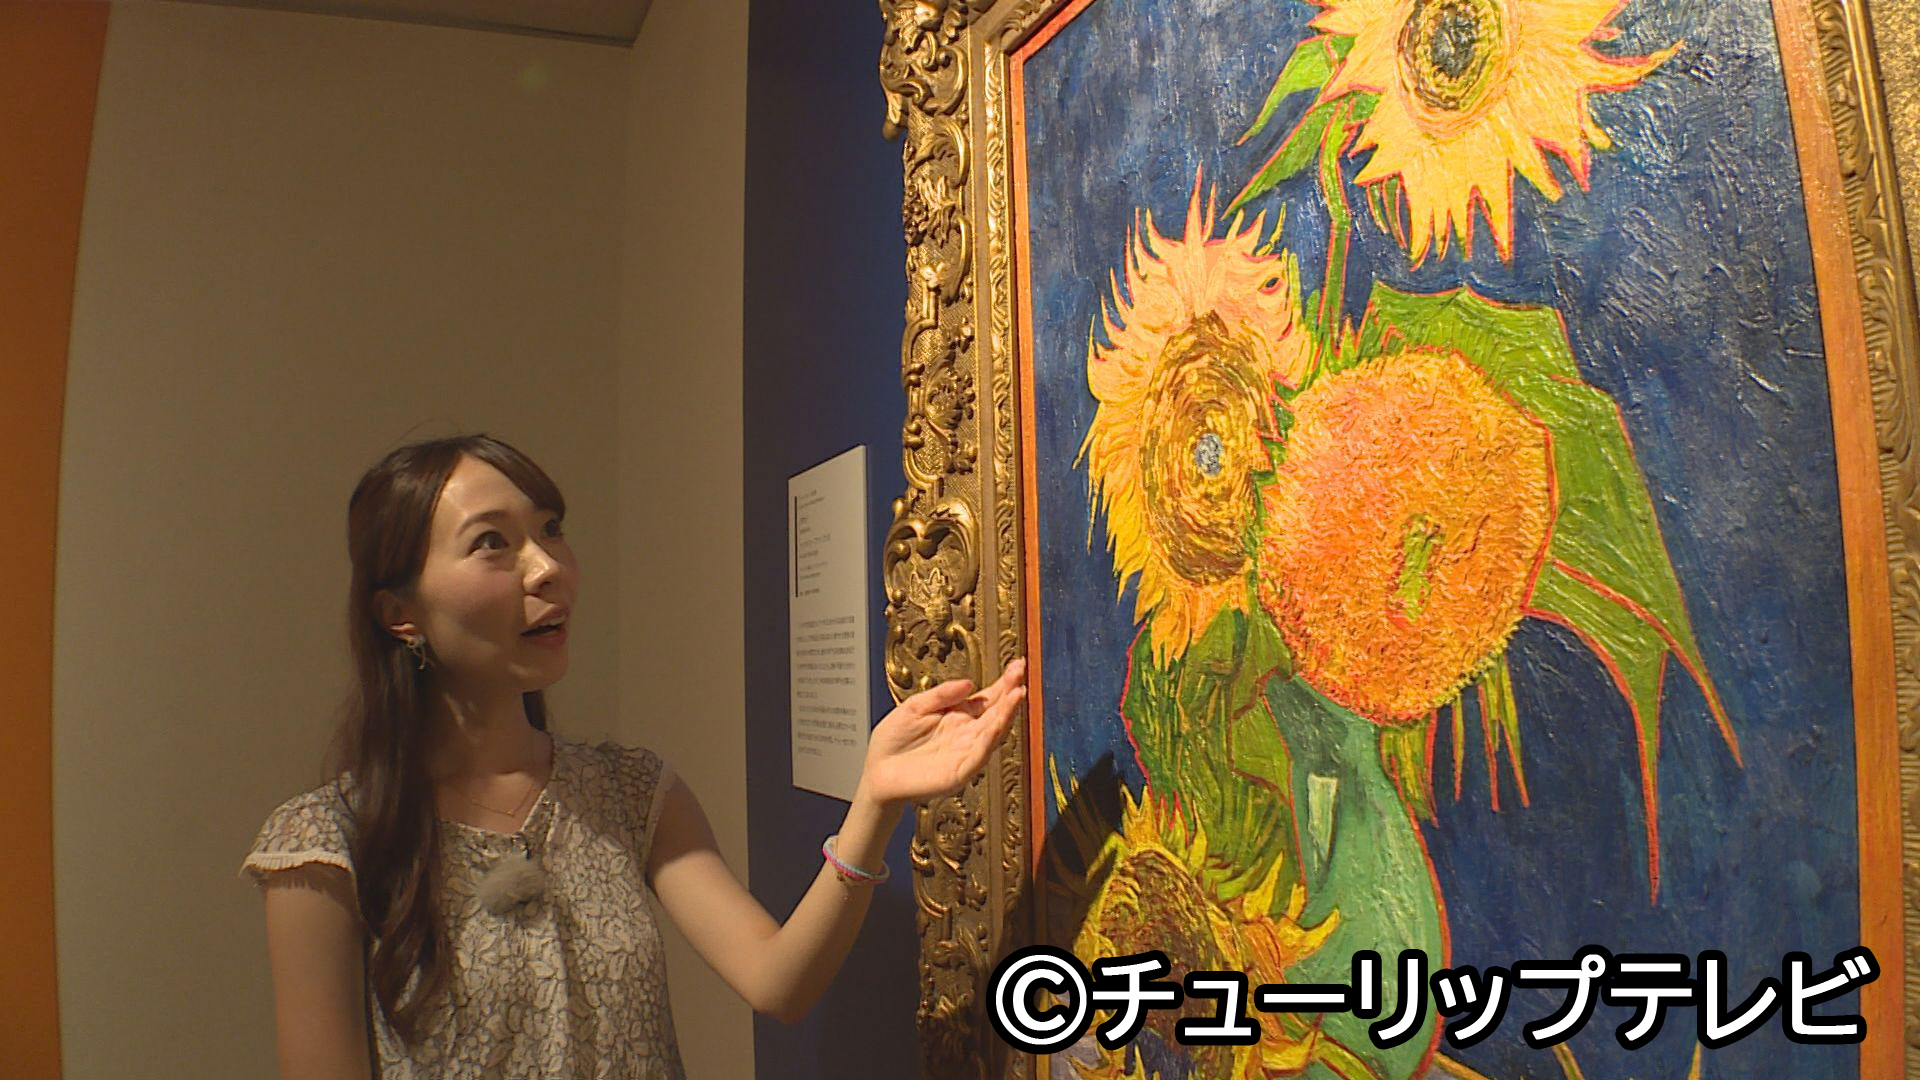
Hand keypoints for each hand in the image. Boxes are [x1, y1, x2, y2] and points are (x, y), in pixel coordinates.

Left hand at [858, 658, 1027, 808]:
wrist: (876, 772)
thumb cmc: (892, 742)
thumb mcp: (914, 707)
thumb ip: (941, 695)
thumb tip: (969, 683)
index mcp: (958, 716)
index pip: (988, 698)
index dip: (1003, 683)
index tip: (1017, 665)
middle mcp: (967, 734)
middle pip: (996, 712)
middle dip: (1010, 693)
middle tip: (1022, 673)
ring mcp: (966, 753)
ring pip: (993, 732)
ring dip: (1007, 713)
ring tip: (1018, 693)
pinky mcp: (960, 771)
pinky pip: (980, 753)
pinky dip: (991, 737)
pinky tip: (1000, 721)